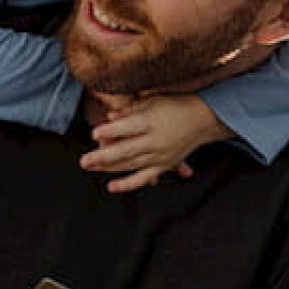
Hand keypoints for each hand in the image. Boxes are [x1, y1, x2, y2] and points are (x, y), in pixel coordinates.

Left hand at [80, 95, 233, 192]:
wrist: (203, 118)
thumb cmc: (175, 105)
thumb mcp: (152, 100)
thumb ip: (129, 110)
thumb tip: (110, 117)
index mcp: (152, 122)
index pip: (128, 128)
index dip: (110, 131)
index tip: (94, 134)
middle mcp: (155, 141)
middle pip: (126, 150)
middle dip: (103, 156)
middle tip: (84, 161)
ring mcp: (160, 155)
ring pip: (131, 164)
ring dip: (109, 167)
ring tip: (90, 166)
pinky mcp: (163, 165)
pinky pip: (144, 178)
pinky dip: (128, 184)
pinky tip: (112, 187)